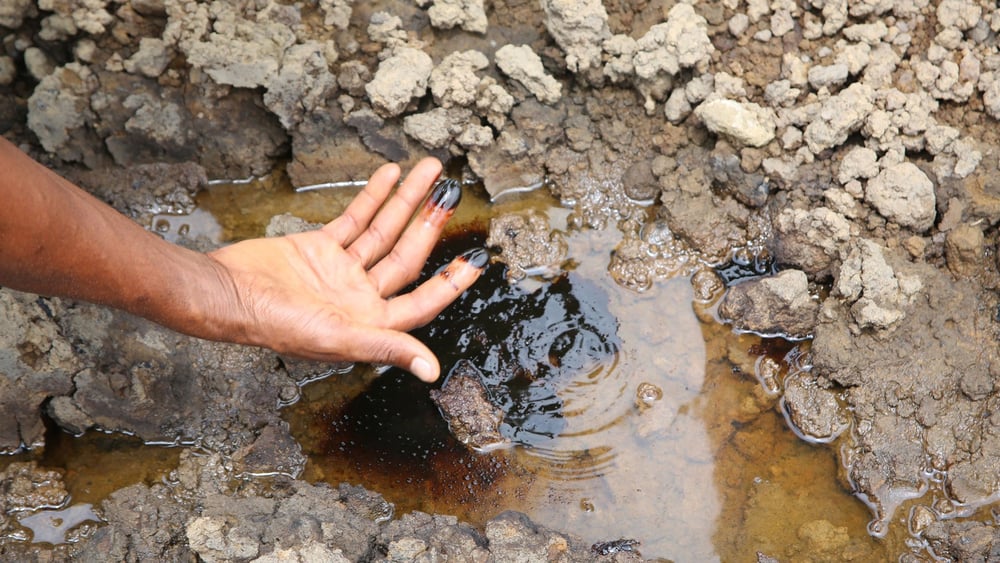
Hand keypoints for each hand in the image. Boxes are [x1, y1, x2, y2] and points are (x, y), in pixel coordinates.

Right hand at [205, 158, 485, 381]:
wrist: (225, 293)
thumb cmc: (275, 325)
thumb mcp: (339, 337)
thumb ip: (387, 347)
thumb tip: (431, 371)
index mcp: (370, 323)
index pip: (423, 301)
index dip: (452, 282)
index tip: (478, 258)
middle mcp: (360, 297)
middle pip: (407, 256)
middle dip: (430, 223)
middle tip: (452, 191)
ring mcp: (341, 270)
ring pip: (383, 231)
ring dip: (406, 201)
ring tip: (431, 171)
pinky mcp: (319, 248)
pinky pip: (354, 219)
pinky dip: (372, 198)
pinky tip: (391, 176)